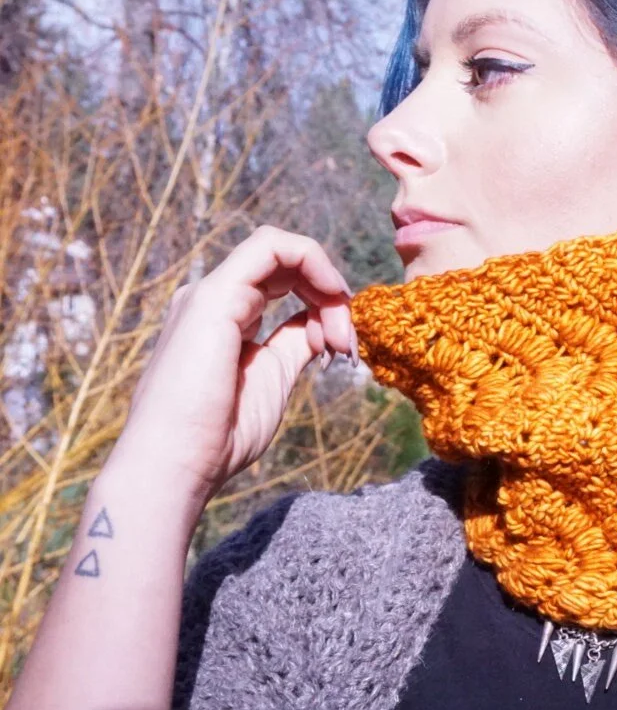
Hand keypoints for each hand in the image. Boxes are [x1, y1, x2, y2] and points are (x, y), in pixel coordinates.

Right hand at [108, 226, 356, 513]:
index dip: (323, 302)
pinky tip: (331, 300)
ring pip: (279, 247)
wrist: (178, 463)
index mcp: (225, 316)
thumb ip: (293, 344)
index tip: (341, 346)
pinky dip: (314, 265)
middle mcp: (215, 297)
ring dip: (326, 284)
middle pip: (284, 261)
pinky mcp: (216, 297)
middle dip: (331, 294)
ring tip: (338, 337)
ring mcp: (212, 293)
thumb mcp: (273, 377)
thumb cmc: (220, 434)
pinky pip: (272, 248)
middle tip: (344, 343)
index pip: (281, 280)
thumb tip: (321, 324)